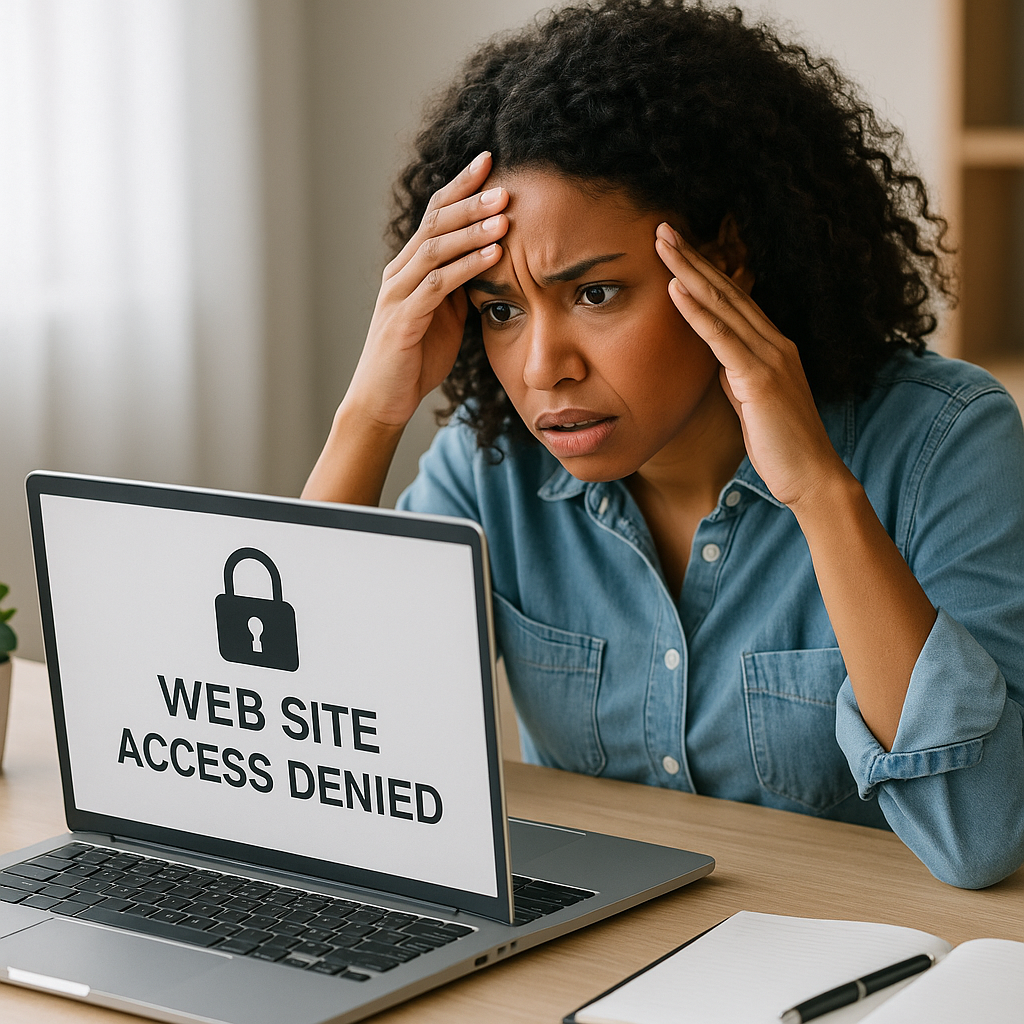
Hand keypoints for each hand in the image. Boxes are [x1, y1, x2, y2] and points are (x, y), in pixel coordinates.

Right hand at [345, 152, 508, 427]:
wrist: (384, 400)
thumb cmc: (416, 358)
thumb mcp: (446, 315)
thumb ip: (461, 286)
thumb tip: (492, 261)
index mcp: (410, 268)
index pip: (435, 215)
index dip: (461, 187)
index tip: (490, 161)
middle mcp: (400, 272)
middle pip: (435, 223)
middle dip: (470, 200)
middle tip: (505, 183)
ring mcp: (398, 294)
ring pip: (436, 249)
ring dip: (472, 230)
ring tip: (505, 214)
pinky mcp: (404, 320)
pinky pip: (438, 286)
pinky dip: (467, 267)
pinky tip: (492, 255)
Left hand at [654, 223, 846, 508]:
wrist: (812, 477)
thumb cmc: (781, 445)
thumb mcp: (751, 401)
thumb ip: (736, 375)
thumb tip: (716, 359)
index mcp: (772, 347)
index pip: (733, 299)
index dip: (705, 270)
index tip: (678, 248)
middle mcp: (775, 343)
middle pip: (727, 289)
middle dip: (694, 256)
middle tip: (663, 227)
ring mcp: (770, 357)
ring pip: (723, 304)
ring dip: (690, 271)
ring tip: (663, 243)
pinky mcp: (760, 378)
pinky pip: (722, 338)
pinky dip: (697, 312)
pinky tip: (675, 289)